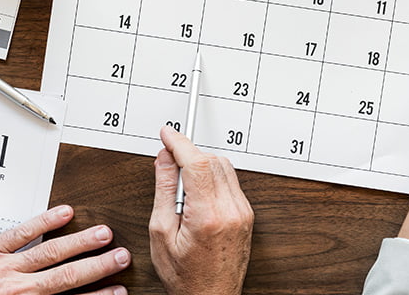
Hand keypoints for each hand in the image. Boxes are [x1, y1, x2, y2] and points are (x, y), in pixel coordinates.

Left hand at [0, 205, 130, 294]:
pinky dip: (44, 221)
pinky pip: (20, 233)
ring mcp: (2, 267)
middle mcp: (16, 289)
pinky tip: (64, 213)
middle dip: (98, 266)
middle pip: (67, 274)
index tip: (118, 290)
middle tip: (122, 256)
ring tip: (104, 234)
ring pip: (50, 252)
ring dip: (80, 242)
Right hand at [149, 127, 253, 294]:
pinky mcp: (247, 215)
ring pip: (224, 167)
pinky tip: (197, 197)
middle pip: (212, 160)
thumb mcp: (161, 233)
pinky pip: (230, 182)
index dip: (179, 142)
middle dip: (189, 155)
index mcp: (208, 215)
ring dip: (201, 166)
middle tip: (168, 167)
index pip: (196, 162)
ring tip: (182, 191)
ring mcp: (243, 212)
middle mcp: (232, 210)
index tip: (167, 133)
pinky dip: (212, 178)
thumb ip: (164, 190)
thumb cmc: (184, 276)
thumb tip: (164, 159)